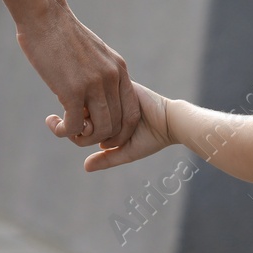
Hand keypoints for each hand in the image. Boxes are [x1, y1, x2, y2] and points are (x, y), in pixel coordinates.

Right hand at [16, 5, 140, 148]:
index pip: (132, 113)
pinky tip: (53, 121)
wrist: (44, 16)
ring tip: (63, 128)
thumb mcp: (92, 53)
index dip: (120, 132)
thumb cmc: (62, 34)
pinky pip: (74, 127)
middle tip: (77, 132)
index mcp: (119, 70)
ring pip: (98, 130)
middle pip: (116, 126)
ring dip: (80, 137)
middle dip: (97, 138)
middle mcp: (112, 78)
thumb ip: (99, 74)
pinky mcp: (72, 91)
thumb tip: (94, 95)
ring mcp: (94, 85)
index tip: (102, 135)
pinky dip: (63, 131)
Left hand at [47, 82, 170, 171]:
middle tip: (104, 141)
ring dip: (95, 122)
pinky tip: (120, 125)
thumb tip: (85, 167)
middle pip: (80, 109)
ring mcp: (113, 91)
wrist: (172, 123)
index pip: (81, 118)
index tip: (98, 144)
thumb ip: (107, 159)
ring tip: (112, 136)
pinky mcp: (122, 85)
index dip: (80, 132)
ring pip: (89, 102)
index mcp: (105, 114)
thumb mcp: (127, 152)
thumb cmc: (152, 138)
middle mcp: (107, 101)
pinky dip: (107, 113)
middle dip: (86, 128)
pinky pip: (103, 96)